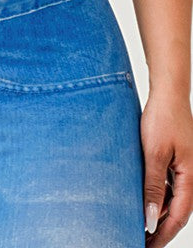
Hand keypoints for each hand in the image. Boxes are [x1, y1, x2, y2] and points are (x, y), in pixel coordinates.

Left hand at [141, 91, 192, 245]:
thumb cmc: (163, 119)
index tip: (147, 246)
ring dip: (158, 212)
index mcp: (190, 178)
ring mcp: (184, 168)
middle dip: (160, 228)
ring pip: (172, 199)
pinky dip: (157, 196)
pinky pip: (168, 185)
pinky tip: (143, 199)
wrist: (167, 93)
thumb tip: (150, 219)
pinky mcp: (176, 160)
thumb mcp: (154, 154)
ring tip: (138, 223)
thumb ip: (153, 186)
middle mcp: (190, 176)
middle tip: (140, 240)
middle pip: (177, 211)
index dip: (162, 235)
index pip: (178, 217)